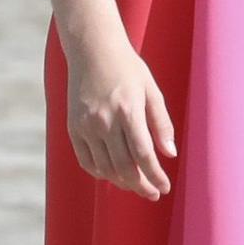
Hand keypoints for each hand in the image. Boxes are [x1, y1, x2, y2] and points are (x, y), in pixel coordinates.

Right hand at [65, 31, 176, 200]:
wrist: (92, 51)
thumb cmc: (128, 69)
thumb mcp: (152, 91)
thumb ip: (162, 123)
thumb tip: (170, 154)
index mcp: (128, 110)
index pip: (143, 154)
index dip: (155, 175)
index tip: (165, 187)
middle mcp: (104, 121)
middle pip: (124, 166)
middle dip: (141, 185)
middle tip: (153, 193)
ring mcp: (86, 125)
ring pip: (104, 167)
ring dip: (122, 182)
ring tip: (137, 185)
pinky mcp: (73, 127)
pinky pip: (86, 160)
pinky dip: (100, 172)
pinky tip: (113, 176)